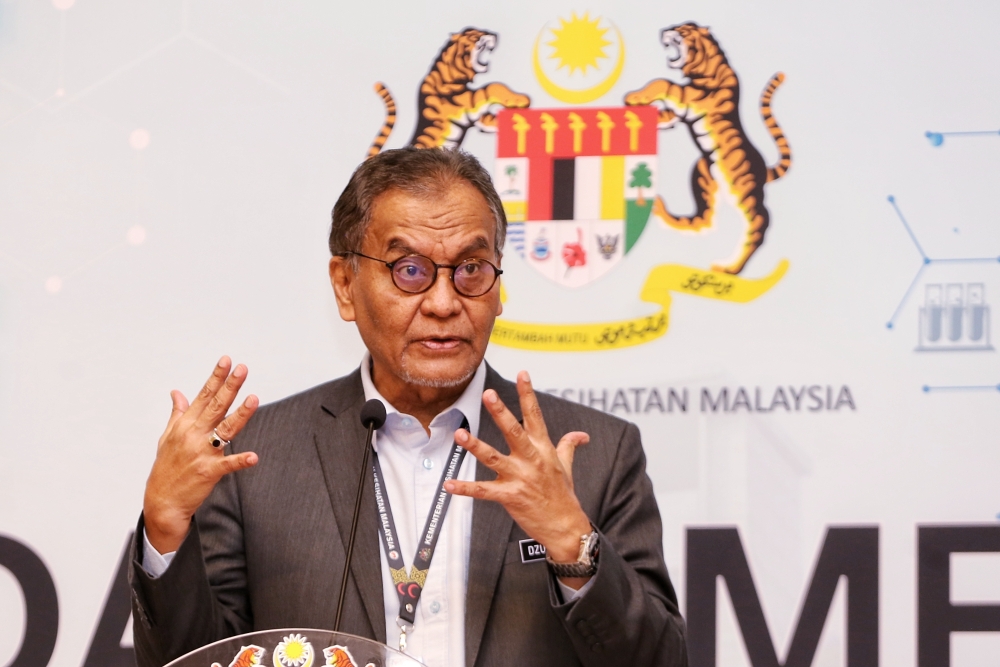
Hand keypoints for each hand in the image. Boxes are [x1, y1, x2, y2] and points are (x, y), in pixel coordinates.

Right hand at [143, 357, 258, 553]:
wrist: (162, 501)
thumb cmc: (166, 467)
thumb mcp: (168, 437)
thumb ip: (178, 413)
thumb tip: (177, 392)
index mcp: (185, 425)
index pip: (203, 396)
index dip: (216, 378)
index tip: (227, 361)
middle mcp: (193, 436)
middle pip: (216, 407)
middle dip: (230, 386)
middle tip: (242, 369)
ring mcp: (201, 453)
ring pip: (225, 430)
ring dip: (240, 414)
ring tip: (254, 399)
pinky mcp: (209, 472)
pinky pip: (228, 465)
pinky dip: (240, 461)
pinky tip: (253, 457)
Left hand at [444, 371, 591, 586]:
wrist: (566, 527)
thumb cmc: (564, 495)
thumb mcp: (566, 467)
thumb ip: (569, 446)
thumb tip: (581, 435)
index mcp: (544, 449)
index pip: (535, 416)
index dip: (527, 394)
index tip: (522, 373)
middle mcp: (531, 460)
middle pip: (514, 431)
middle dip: (500, 413)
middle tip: (488, 394)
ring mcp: (520, 478)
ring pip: (494, 458)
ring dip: (475, 446)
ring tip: (459, 434)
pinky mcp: (510, 497)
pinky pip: (483, 492)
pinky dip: (465, 489)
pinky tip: (449, 485)